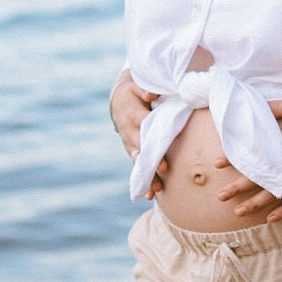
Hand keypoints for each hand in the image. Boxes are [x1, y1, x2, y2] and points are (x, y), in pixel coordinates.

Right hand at [110, 72, 167, 197]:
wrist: (118, 101)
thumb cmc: (134, 92)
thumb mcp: (138, 85)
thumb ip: (145, 90)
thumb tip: (153, 94)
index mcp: (132, 114)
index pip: (143, 127)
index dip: (151, 138)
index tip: (161, 146)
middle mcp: (129, 131)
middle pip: (141, 147)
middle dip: (151, 160)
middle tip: (163, 171)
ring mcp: (129, 143)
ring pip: (138, 161)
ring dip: (146, 175)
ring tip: (156, 190)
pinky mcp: (131, 150)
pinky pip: (136, 166)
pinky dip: (142, 180)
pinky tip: (148, 195)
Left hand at [213, 94, 281, 221]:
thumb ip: (278, 108)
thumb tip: (257, 110)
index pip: (256, 153)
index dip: (235, 159)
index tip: (217, 164)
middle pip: (262, 178)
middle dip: (238, 188)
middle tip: (219, 197)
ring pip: (278, 194)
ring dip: (256, 204)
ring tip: (238, 212)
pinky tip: (271, 218)